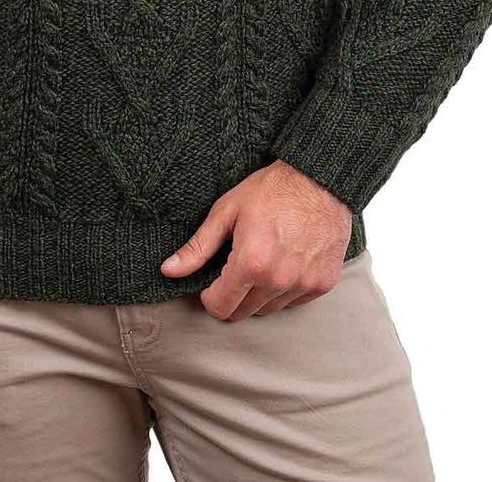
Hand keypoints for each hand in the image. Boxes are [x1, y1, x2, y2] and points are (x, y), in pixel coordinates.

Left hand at [159, 160, 353, 320]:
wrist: (320, 178)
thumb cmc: (271, 189)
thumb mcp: (227, 210)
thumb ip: (198, 246)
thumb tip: (169, 270)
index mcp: (251, 264)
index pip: (220, 308)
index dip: (210, 296)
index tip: (213, 281)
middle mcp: (279, 281)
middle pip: (243, 313)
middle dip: (233, 296)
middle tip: (236, 268)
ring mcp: (304, 284)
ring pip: (269, 309)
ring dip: (259, 294)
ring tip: (262, 260)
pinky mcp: (323, 284)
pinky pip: (294, 302)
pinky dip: (285, 289)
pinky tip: (284, 261)